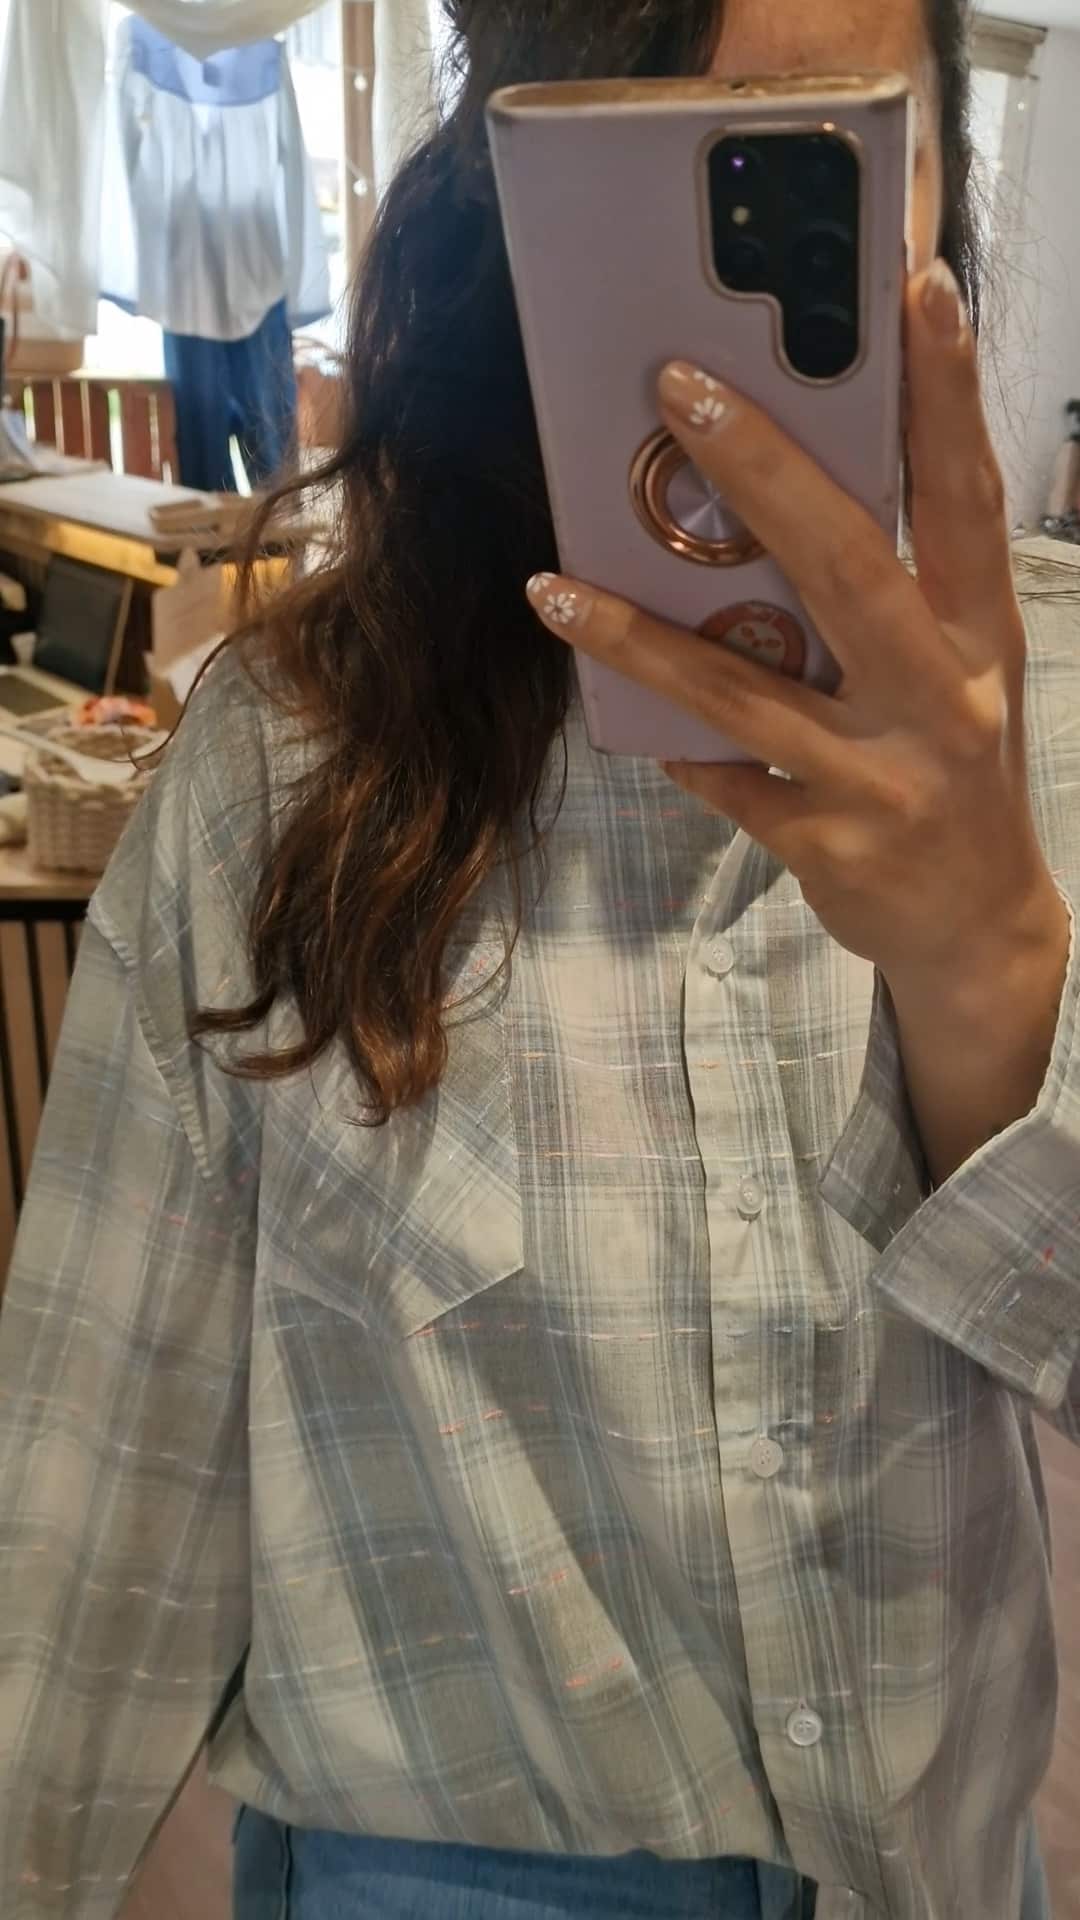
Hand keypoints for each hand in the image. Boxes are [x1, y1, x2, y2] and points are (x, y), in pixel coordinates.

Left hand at [526, 261, 1066, 999]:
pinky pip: (726, 782)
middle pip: (846, 564)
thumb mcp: (957, 673)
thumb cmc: (955, 769)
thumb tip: (784, 492)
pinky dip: (675, 748)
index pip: (969, 495)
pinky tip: (620, 717)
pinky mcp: (829, 843)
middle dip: (760, 470)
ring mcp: (885, 777)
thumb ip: (896, 594)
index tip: (919, 291)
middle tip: (676, 389)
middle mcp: (943, 697)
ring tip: (554, 588)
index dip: (947, 396)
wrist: (981, 927)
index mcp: (982, 633)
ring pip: (747, 691)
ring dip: (642, 637)